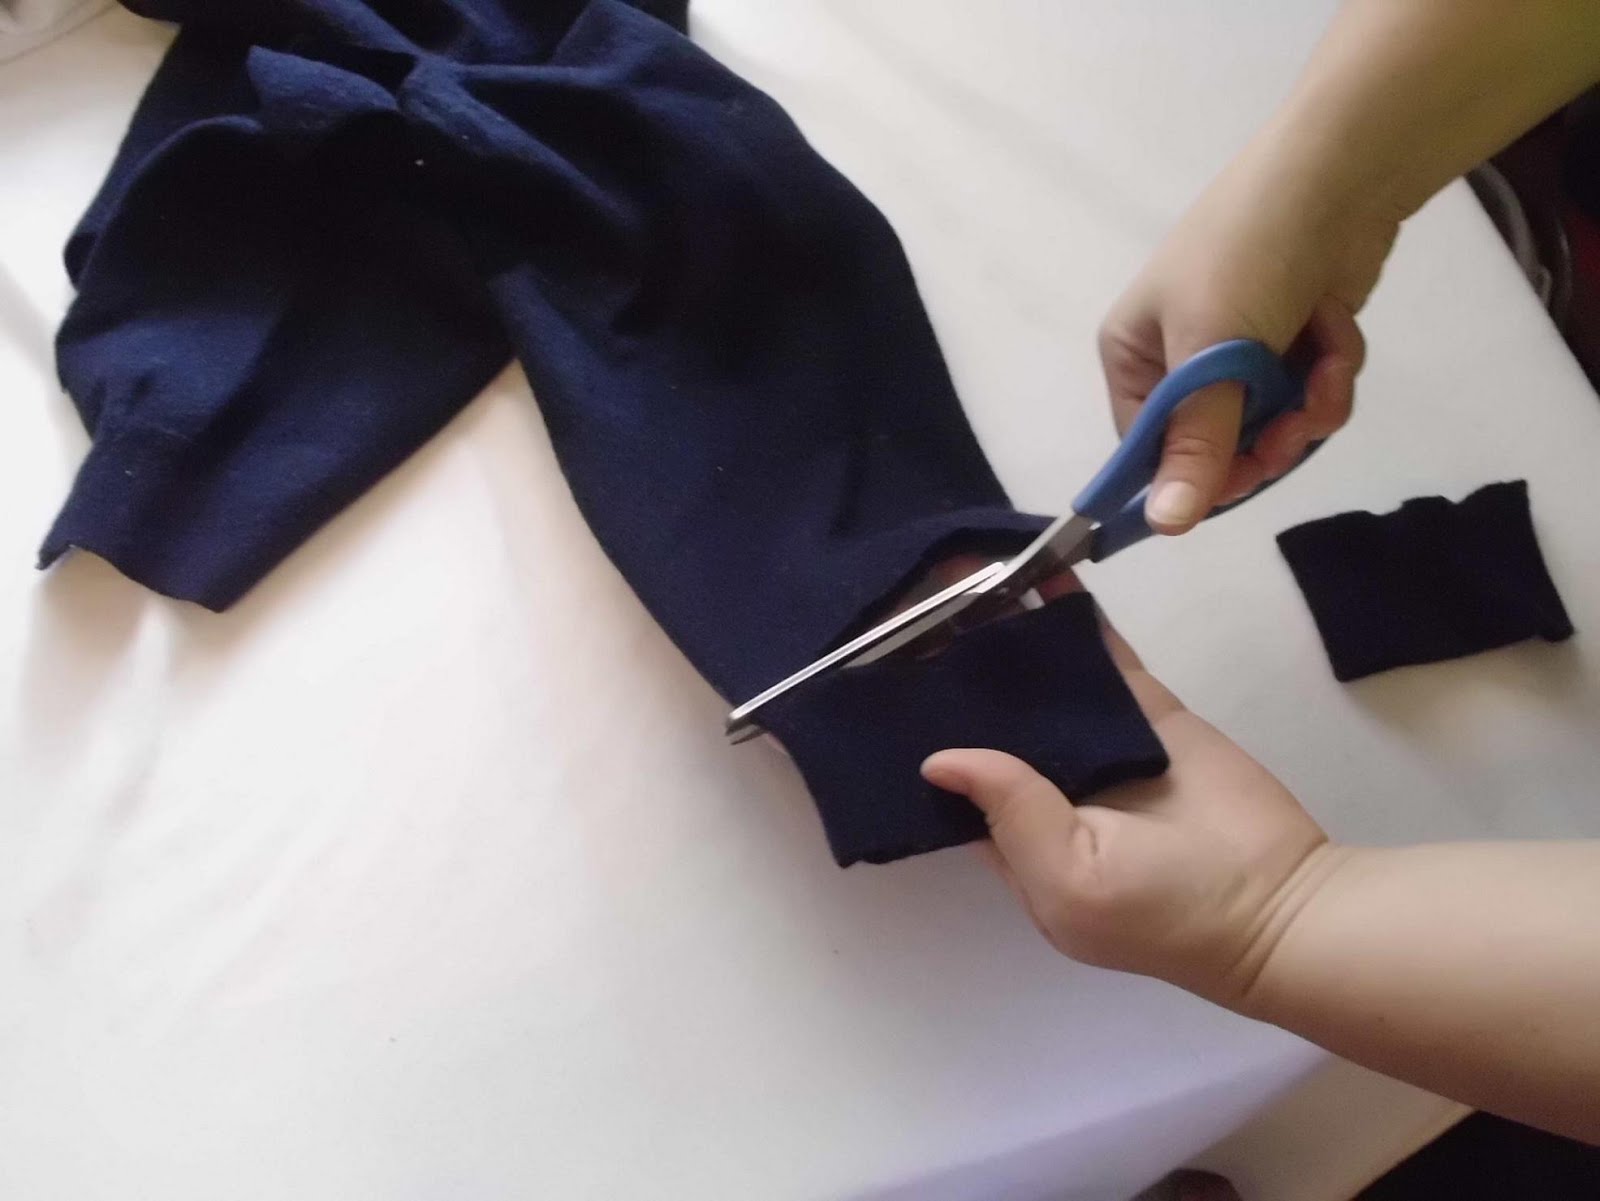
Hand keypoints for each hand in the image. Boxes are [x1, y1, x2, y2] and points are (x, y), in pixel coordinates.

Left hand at [922, 617, 1334, 1005]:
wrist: (1280, 898)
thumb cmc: (1161, 909)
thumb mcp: (1065, 880)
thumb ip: (1007, 812)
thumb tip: (937, 759)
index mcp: (1020, 842)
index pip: (959, 783)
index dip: (926, 737)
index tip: (883, 685)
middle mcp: (1053, 790)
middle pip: (994, 723)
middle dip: (958, 675)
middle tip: (912, 610)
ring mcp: (1102, 745)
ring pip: (1043, 682)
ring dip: (1010, 637)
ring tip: (964, 576)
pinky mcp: (1148, 712)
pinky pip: (1105, 658)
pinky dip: (1075, 619)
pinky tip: (1040, 573)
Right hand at [1101, 132, 1395, 533]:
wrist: (1343, 172)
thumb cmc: (1250, 252)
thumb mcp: (1214, 351)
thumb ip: (1197, 442)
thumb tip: (1165, 526)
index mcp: (1134, 358)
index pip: (1147, 452)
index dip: (1196, 475)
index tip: (1247, 474)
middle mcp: (1178, 362)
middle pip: (1217, 448)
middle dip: (1269, 436)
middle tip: (1301, 421)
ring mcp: (1239, 354)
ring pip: (1273, 426)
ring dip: (1309, 404)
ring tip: (1328, 365)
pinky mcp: (1293, 344)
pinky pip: (1308, 394)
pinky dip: (1330, 370)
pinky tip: (1337, 330)